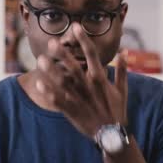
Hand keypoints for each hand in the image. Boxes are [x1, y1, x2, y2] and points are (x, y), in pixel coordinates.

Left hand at [35, 23, 127, 138]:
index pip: (92, 54)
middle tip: (52, 42)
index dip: (84, 39)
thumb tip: (124, 52)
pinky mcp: (71, 111)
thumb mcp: (123, 89)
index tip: (76, 26)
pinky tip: (38, 83)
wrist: (112, 135)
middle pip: (74, 67)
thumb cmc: (117, 110)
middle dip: (63, 54)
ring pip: (63, 82)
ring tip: (41, 60)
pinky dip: (48, 92)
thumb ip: (122, 70)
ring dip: (51, 71)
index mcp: (100, 78)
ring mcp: (79, 99)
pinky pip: (57, 100)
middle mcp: (88, 86)